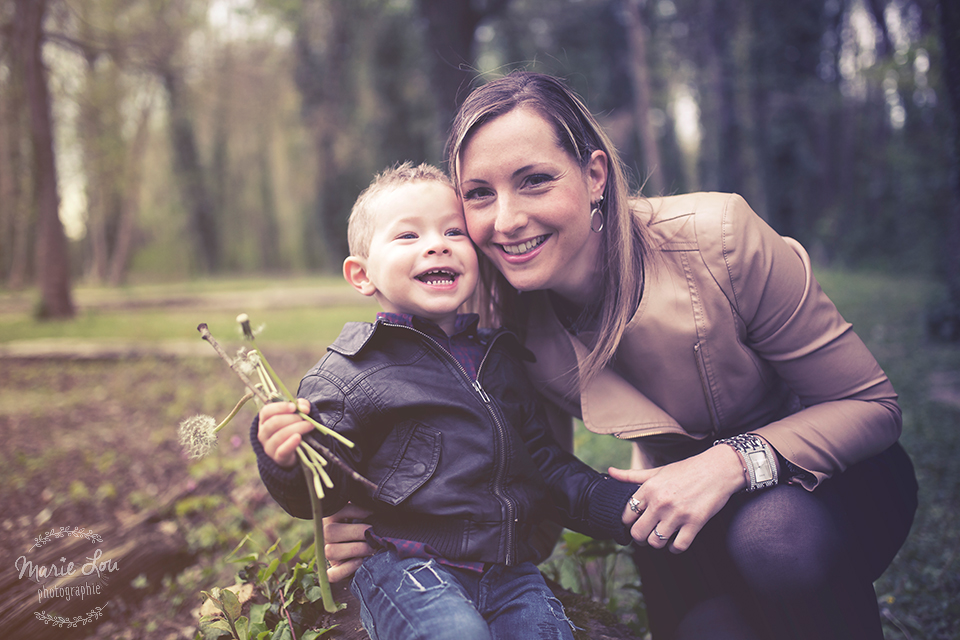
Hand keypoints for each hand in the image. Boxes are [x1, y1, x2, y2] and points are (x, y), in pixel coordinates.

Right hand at [258, 399, 314, 467]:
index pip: (266, 411)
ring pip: (279, 435)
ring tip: (309, 425)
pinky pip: (282, 451)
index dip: (280, 407)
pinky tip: (298, 437)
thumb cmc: (292, 429)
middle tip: (305, 418)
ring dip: (297, 428)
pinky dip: (290, 443)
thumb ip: (301, 406)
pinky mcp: (278, 458)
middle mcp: (263, 434)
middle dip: (293, 418)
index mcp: (264, 421)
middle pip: (274, 422)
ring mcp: (269, 447)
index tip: (294, 407)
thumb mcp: (296, 415)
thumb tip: (304, 407)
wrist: (293, 453)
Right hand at [323, 503, 373, 581]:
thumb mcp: (362, 510)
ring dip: (355, 549)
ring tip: (372, 548)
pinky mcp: (333, 569)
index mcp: (332, 515)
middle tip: (374, 534)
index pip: (339, 510)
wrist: (362, 544)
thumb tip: (378, 495)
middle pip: (331, 532)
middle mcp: (326, 533)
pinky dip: (345, 570)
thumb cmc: (364, 522)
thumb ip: (365, 502)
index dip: (358, 511)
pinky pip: (332, 574)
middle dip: (357, 532)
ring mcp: (327, 552)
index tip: (374, 514)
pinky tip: (360, 562)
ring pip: (330, 551)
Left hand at [609, 444, 746, 552]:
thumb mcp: (657, 471)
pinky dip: (675, 548)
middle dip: (640, 537)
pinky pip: (678, 546)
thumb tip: (610, 472)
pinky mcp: (694, 523)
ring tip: (662, 535)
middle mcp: (660, 502)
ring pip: (655, 543)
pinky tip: (677, 539)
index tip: (636, 522)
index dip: (629, 522)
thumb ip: (632, 475)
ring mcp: (677, 514)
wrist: (718, 469)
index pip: (626, 515)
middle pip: (638, 533)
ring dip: (657, 543)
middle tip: (646, 533)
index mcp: (649, 488)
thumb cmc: (686, 469)